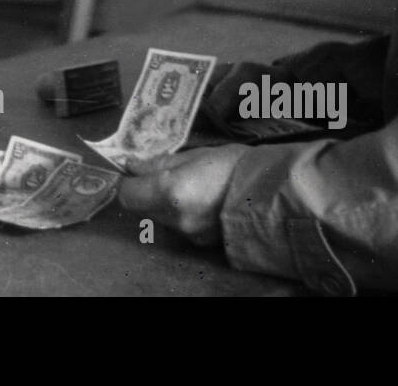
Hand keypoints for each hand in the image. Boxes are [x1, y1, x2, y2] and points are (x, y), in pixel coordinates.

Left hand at [118, 146, 249, 246]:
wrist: (271, 192)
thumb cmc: (232, 165)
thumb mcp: (193, 155)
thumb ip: (158, 163)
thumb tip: (132, 166)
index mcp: (169, 192)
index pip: (126, 195)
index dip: (126, 182)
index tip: (134, 171)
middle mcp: (174, 218)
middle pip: (141, 208)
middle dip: (145, 191)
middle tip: (162, 174)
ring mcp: (187, 233)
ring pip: (159, 218)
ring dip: (163, 203)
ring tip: (187, 185)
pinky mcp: (200, 242)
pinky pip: (178, 226)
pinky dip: (181, 213)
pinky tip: (200, 200)